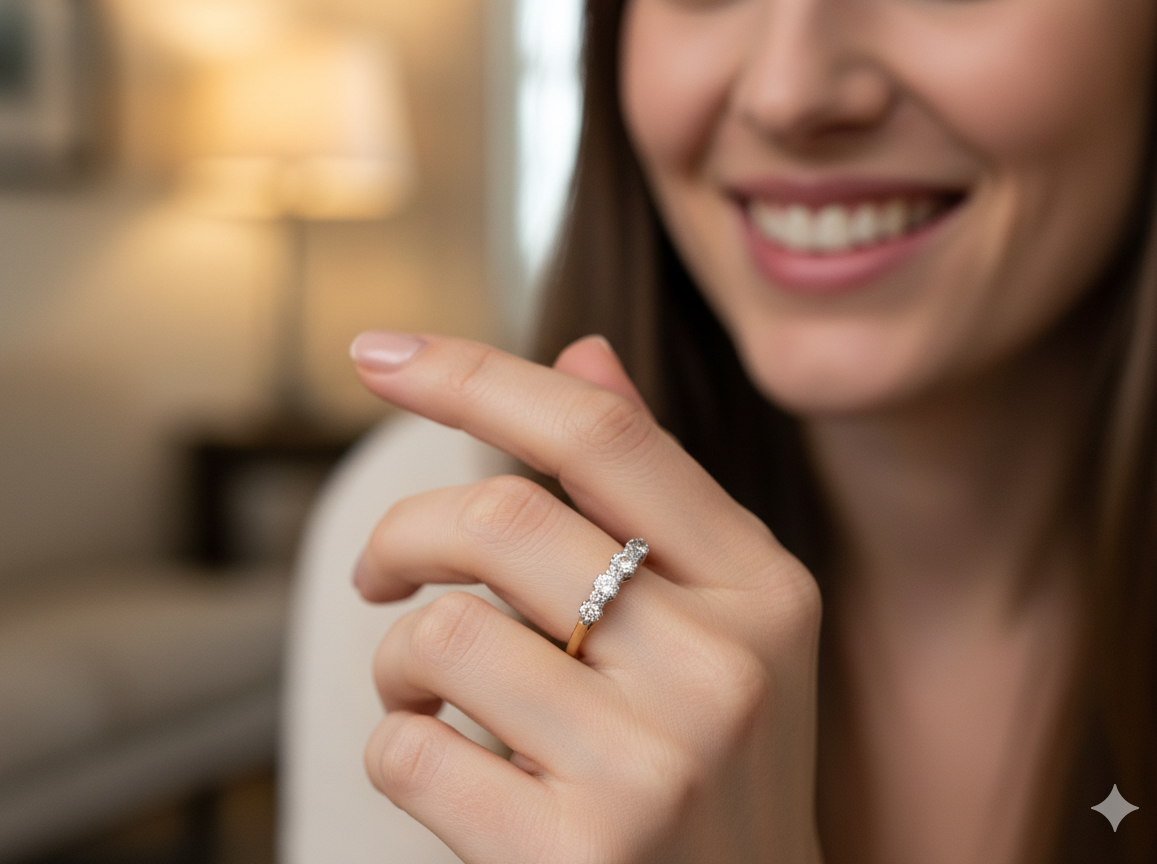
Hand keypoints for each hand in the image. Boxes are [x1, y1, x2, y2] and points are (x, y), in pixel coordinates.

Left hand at [351, 332, 823, 863]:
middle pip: (501, 518)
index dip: (474, 375)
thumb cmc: (719, 769)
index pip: (602, 434)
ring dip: (396, 661)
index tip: (378, 352)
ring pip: (441, 636)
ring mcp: (656, 769)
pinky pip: (411, 754)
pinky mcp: (577, 858)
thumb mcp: (724, 625)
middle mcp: (723, 668)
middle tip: (381, 573)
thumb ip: (652, 488)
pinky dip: (394, 746)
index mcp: (761, 590)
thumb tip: (581, 352)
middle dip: (403, 535)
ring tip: (421, 694)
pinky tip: (442, 763)